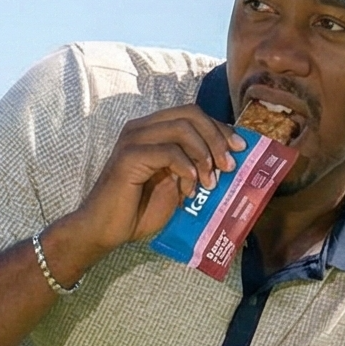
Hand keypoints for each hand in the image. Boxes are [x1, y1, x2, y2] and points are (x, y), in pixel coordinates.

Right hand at [66, 106, 246, 256]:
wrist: (104, 230)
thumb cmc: (137, 212)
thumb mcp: (175, 186)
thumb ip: (193, 168)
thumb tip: (226, 160)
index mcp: (152, 130)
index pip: (192, 115)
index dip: (219, 129)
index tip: (240, 149)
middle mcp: (141, 128)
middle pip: (191, 114)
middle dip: (217, 138)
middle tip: (230, 166)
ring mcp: (133, 139)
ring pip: (182, 128)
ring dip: (204, 154)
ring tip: (210, 182)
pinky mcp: (129, 156)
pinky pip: (168, 151)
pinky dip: (186, 168)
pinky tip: (189, 188)